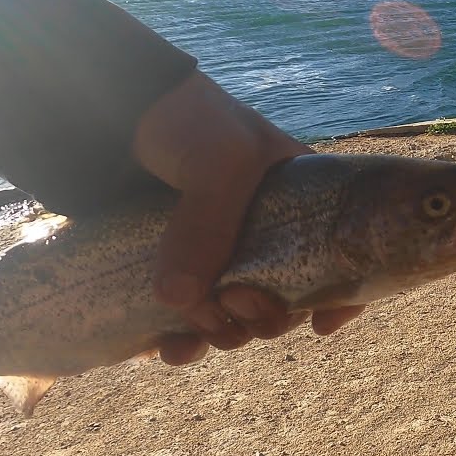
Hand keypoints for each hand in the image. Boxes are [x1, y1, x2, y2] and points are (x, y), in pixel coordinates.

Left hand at [131, 71, 363, 364]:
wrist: (113, 106)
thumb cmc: (189, 120)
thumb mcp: (222, 160)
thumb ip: (211, 224)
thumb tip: (181, 301)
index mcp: (300, 203)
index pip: (340, 257)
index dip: (342, 298)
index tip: (320, 325)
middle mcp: (265, 236)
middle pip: (285, 302)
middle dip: (267, 319)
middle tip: (237, 304)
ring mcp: (217, 256)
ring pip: (236, 318)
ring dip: (224, 336)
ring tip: (198, 332)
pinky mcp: (173, 270)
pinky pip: (186, 322)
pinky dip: (181, 343)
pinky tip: (168, 349)